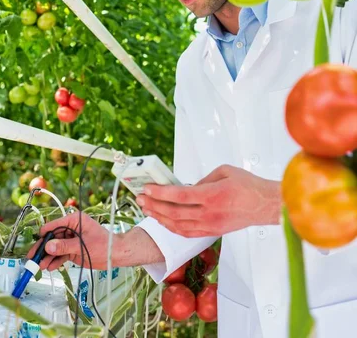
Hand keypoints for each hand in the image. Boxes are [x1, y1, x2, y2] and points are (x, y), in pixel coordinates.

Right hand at [26, 212, 164, 270]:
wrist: (115, 254)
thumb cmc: (103, 244)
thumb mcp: (82, 245)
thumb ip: (64, 246)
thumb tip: (48, 246)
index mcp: (74, 220)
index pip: (54, 225)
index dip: (44, 235)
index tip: (36, 245)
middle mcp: (71, 228)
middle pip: (52, 237)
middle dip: (43, 248)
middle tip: (33, 259)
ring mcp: (71, 239)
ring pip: (55, 247)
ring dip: (47, 257)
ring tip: (40, 267)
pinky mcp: (72, 249)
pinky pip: (60, 254)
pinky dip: (55, 261)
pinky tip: (50, 267)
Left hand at [136, 165, 281, 237]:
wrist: (265, 205)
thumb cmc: (248, 185)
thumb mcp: (223, 171)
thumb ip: (202, 180)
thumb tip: (186, 188)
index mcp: (212, 196)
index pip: (179, 196)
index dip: (160, 193)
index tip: (146, 188)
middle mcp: (209, 214)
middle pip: (174, 213)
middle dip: (153, 205)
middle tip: (139, 198)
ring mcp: (210, 226)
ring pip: (178, 226)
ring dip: (159, 218)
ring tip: (146, 209)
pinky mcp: (213, 232)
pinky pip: (187, 233)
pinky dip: (172, 227)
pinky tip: (163, 220)